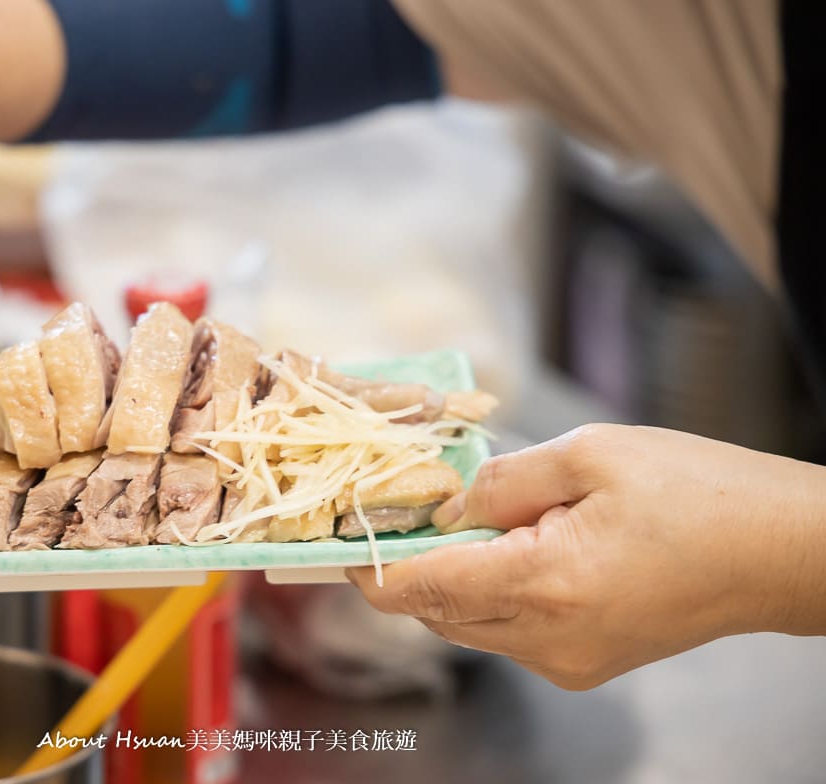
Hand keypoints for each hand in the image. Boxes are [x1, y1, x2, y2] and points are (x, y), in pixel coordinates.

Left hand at [348, 423, 825, 689]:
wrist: (779, 553)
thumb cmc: (698, 494)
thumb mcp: (590, 454)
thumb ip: (500, 479)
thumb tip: (445, 501)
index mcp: (543, 584)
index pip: (418, 588)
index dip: (368, 563)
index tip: (339, 535)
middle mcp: (546, 640)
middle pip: (434, 611)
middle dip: (409, 562)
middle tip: (405, 506)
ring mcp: (566, 662)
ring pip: (468, 624)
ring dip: (451, 576)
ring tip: (472, 517)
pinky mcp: (583, 665)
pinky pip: (508, 631)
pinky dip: (490, 591)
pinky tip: (514, 545)